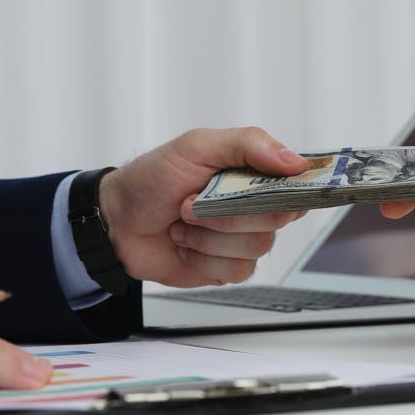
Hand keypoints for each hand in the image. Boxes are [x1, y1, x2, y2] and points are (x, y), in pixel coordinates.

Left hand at [98, 127, 309, 286]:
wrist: (117, 223)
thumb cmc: (151, 180)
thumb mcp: (196, 146)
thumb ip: (248, 144)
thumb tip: (294, 161)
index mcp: (253, 171)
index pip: (298, 180)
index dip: (296, 188)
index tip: (279, 191)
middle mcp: (254, 205)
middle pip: (277, 217)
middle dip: (228, 213)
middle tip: (193, 203)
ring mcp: (243, 238)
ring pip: (257, 247)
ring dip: (210, 237)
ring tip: (185, 223)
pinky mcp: (229, 266)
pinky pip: (238, 270)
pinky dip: (204, 259)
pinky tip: (187, 246)